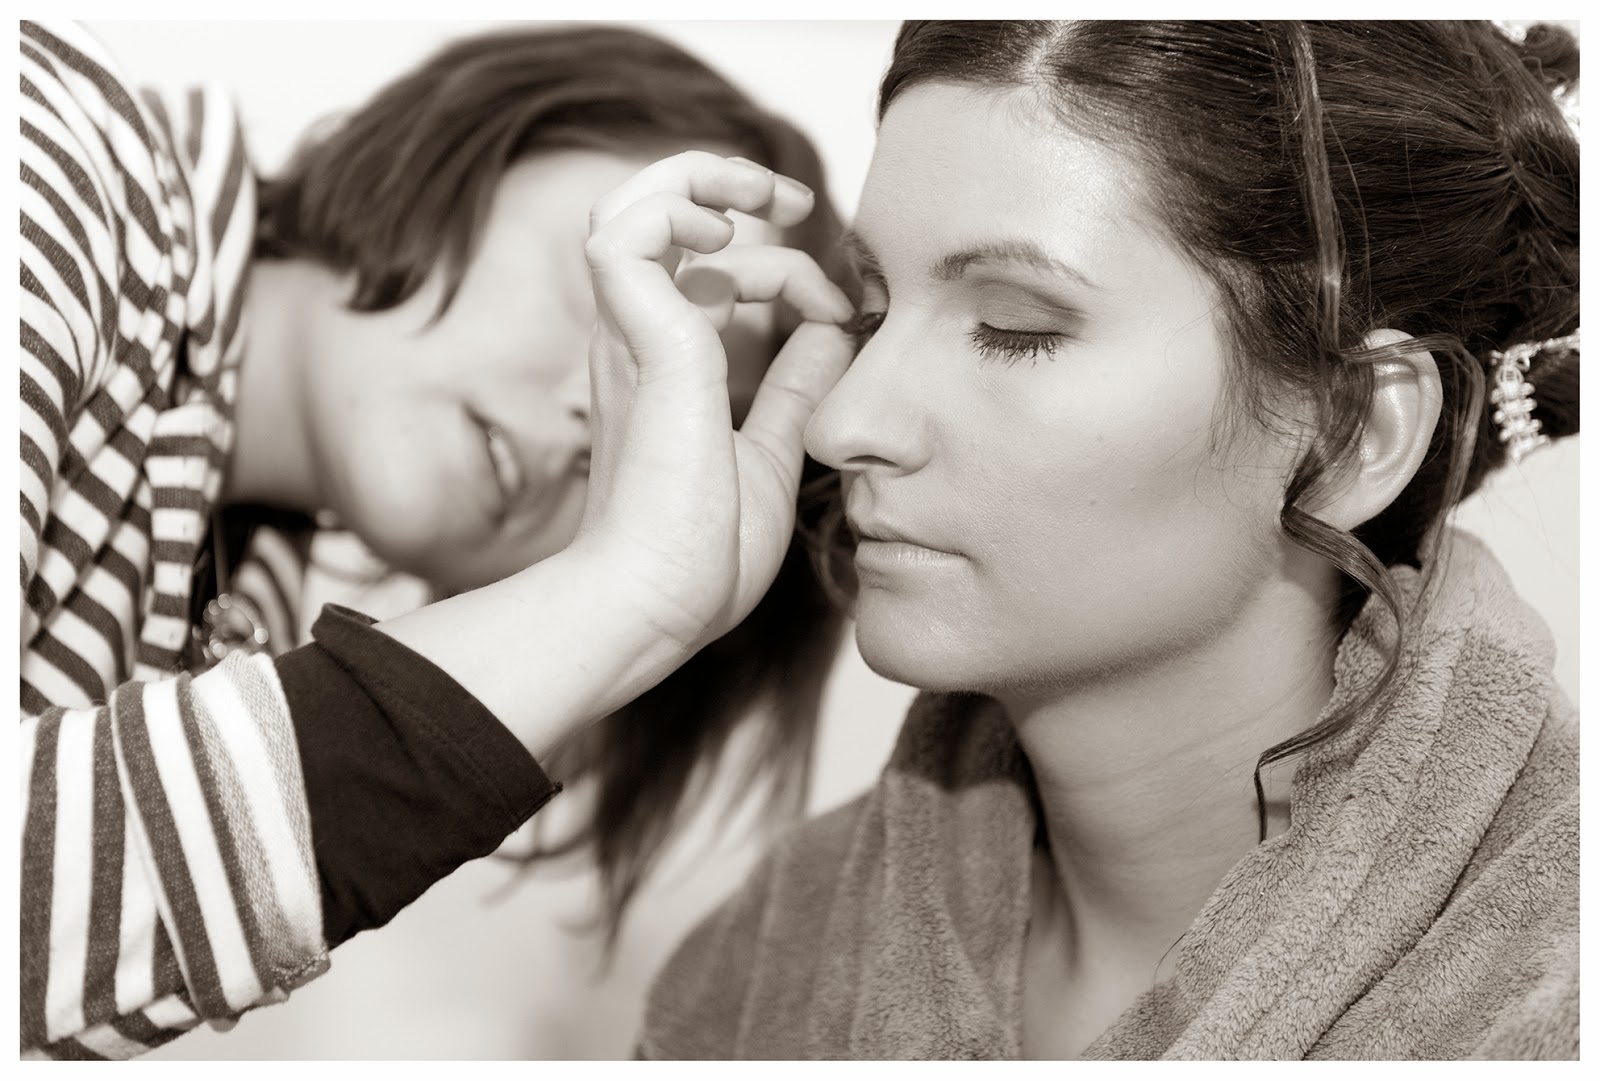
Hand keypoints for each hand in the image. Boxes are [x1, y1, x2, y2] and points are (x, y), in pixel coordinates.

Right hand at [576, 151, 855, 654]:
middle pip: (649, 217)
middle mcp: (637, 344)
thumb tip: (830, 333)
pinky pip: (628, 231)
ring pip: (629, 205)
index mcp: (662, 372)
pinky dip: (679, 205)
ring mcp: (631, 338)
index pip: (706, 277)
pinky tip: (733, 231)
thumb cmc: (697, 561)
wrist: (653, 607)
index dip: (782, 272)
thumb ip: (791, 392)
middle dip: (722, 187)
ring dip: (697, 178)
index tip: (839, 312)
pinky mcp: (639, 340)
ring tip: (757, 197)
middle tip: (789, 202)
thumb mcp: (769, 457)